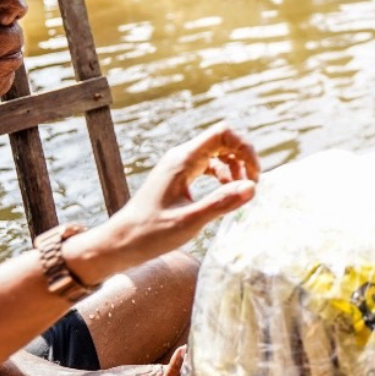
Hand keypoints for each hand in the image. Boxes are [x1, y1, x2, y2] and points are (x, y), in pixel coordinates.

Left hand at [91, 123, 260, 274]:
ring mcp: (179, 166)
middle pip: (222, 140)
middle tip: (252, 186)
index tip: (254, 175)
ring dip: (234, 169)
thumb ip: (221, 203)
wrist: (120, 242)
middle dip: (243, 158)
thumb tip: (252, 188)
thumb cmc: (149, 234)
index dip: (245, 148)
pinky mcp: (179, 177)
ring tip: (240, 193)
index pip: (223, 133)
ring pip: (217, 154)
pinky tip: (225, 195)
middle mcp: (181, 157)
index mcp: (183, 160)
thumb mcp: (189, 221)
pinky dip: (222, 177)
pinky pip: (208, 166)